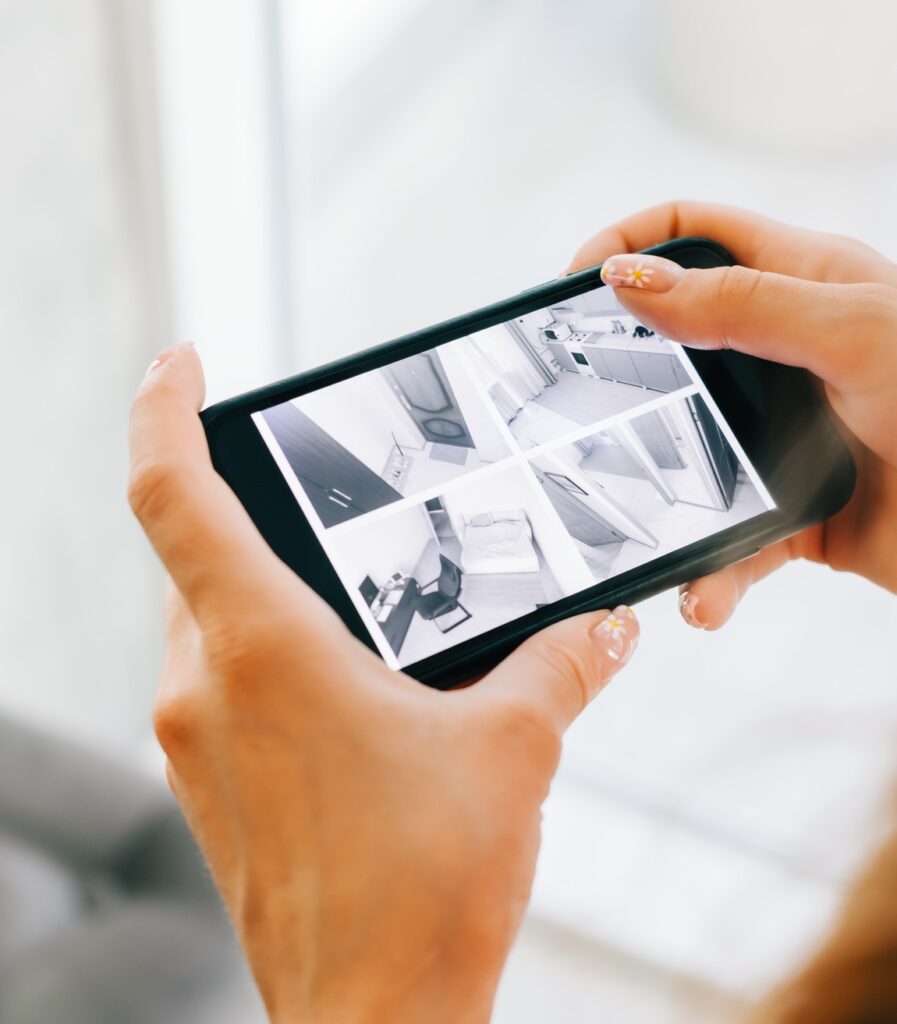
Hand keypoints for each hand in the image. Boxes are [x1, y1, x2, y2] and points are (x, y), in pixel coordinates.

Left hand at [128, 345, 638, 1023]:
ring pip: (205, 623)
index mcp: (261, 647)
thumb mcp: (512, 751)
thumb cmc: (424, 891)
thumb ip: (560, 668)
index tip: (178, 361)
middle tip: (318, 495)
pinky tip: (345, 679)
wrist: (374, 1023)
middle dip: (247, 509)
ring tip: (348, 591)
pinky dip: (264, 653)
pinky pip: (219, 685)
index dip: (163, 410)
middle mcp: (203, 688)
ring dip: (260, 588)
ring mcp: (195, 745)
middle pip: (194, 555)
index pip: (171, 493)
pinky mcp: (212, 789)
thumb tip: (607, 629)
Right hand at [568, 201, 896, 627]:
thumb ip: (740, 305)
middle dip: (619, 378)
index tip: (574, 286)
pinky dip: (709, 574)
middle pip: (671, 347)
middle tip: (578, 408)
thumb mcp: (853, 332)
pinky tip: (704, 594)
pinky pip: (727, 540)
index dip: (630, 244)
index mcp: (804, 284)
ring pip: (687, 456)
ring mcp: (782, 436)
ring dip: (658, 497)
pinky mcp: (788, 511)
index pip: (696, 234)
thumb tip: (629, 282)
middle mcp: (785, 354)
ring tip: (639, 524)